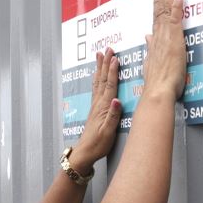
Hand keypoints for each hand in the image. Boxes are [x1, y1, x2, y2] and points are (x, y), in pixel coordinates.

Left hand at [69, 48, 121, 168]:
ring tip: (99, 55)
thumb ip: (113, 116)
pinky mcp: (94, 109)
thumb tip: (117, 100)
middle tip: (107, 49)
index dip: (112, 71)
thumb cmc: (98, 144)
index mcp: (103, 107)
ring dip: (100, 67)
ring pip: (98, 82)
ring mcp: (95, 105)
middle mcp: (98, 103)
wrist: (85, 152)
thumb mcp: (108, 132)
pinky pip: (96, 89)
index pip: (109, 85)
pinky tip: (96, 75)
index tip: (115, 57)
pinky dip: (97, 78)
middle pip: (103, 79)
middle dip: (105, 63)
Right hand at [141, 0, 186, 99]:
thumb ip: (150, 48)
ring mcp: (165, 36)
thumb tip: (147, 37)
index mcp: (154, 42)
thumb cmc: (157, 83)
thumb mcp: (151, 63)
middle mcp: (158, 36)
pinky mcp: (174, 40)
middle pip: (159, 9)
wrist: (158, 91)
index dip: (157, 2)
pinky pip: (175, 18)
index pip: (155, 17)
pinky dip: (177, 6)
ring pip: (165, 10)